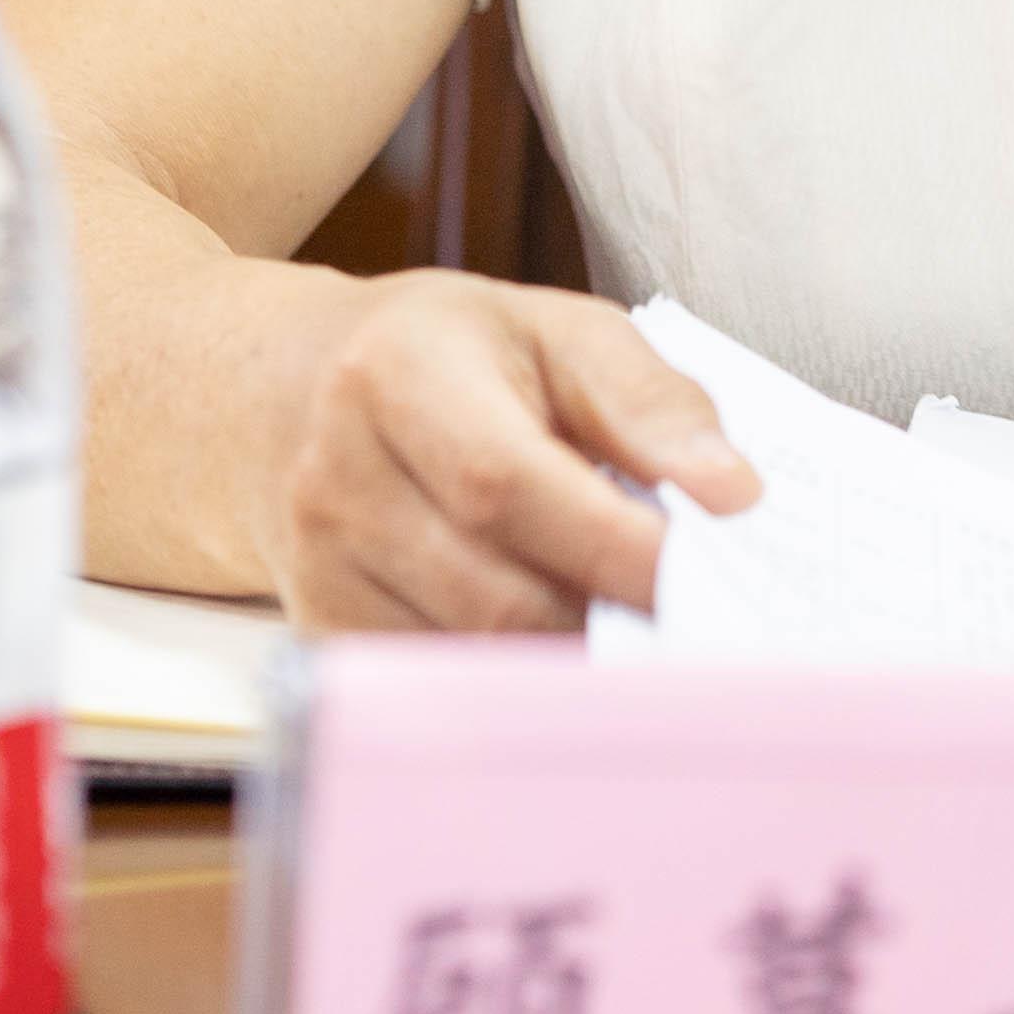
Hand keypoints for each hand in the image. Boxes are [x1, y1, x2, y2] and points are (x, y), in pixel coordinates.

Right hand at [257, 270, 761, 630]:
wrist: (280, 394)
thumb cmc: (448, 355)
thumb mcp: (554, 329)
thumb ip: (647, 400)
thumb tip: (733, 493)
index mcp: (401, 373)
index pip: (506, 482)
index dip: (612, 544)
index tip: (706, 579)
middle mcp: (338, 477)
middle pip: (490, 591)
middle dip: (607, 619)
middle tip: (697, 631)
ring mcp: (316, 568)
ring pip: (467, 655)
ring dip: (568, 661)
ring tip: (643, 638)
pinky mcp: (319, 633)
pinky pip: (434, 683)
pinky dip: (513, 679)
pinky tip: (566, 653)